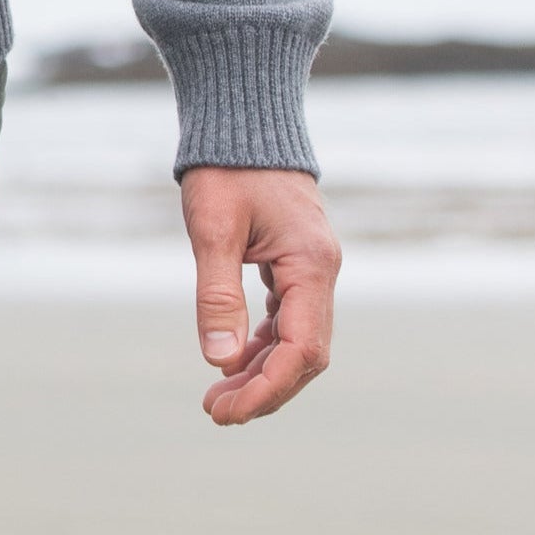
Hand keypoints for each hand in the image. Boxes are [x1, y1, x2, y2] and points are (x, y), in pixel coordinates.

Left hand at [181, 164, 338, 424]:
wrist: (242, 122)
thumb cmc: (226, 168)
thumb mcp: (213, 229)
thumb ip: (217, 294)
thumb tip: (218, 359)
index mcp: (311, 264)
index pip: (302, 348)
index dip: (267, 387)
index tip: (226, 411)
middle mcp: (321, 272)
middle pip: (306, 354)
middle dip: (264, 389)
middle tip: (215, 412)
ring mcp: (311, 270)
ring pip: (297, 341)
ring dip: (262, 373)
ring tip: (216, 397)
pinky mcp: (295, 265)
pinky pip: (286, 320)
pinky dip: (261, 347)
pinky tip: (231, 362)